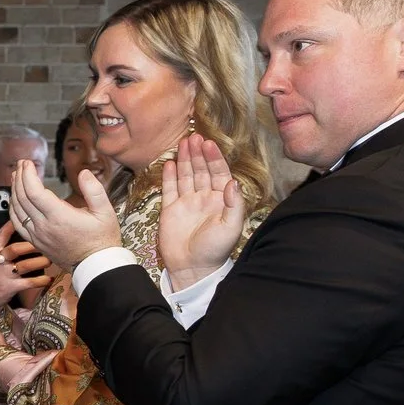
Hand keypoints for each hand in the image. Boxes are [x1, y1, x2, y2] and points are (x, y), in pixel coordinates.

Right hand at [0, 222, 50, 320]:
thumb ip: (1, 248)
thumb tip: (20, 233)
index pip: (1, 235)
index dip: (12, 226)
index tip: (25, 219)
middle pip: (15, 249)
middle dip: (32, 245)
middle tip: (46, 243)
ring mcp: (1, 275)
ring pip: (25, 265)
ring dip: (41, 262)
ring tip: (49, 260)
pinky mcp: (9, 288)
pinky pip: (29, 282)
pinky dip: (41, 280)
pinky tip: (48, 279)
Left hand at [10, 160, 120, 268]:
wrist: (96, 266)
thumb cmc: (103, 239)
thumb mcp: (106, 212)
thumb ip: (94, 191)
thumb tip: (84, 173)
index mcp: (60, 217)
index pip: (35, 192)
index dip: (28, 175)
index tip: (28, 163)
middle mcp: (44, 226)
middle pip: (23, 198)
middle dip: (20, 177)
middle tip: (22, 164)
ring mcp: (37, 235)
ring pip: (17, 210)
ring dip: (14, 190)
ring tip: (16, 175)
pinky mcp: (36, 242)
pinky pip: (17, 223)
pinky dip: (12, 208)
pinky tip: (14, 199)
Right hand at [158, 133, 245, 289]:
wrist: (192, 267)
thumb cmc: (215, 250)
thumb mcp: (231, 228)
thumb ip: (234, 204)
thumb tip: (233, 182)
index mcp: (221, 200)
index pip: (219, 173)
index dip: (214, 158)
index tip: (208, 143)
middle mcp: (204, 198)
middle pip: (201, 170)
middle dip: (198, 153)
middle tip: (194, 137)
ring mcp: (187, 203)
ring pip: (186, 176)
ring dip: (185, 159)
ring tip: (183, 143)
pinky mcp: (170, 210)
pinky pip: (170, 189)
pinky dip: (169, 176)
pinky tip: (169, 163)